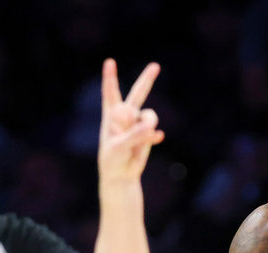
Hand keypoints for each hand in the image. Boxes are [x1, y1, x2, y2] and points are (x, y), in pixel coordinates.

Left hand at [97, 59, 163, 182]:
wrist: (120, 176)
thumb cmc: (112, 160)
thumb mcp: (119, 146)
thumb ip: (134, 134)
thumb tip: (152, 126)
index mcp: (112, 115)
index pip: (111, 93)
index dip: (110, 77)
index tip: (109, 62)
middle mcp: (126, 116)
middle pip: (138, 93)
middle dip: (147, 79)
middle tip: (155, 66)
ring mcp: (138, 125)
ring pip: (150, 116)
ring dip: (147, 125)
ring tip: (139, 141)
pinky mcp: (148, 135)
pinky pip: (155, 131)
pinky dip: (153, 137)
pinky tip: (157, 139)